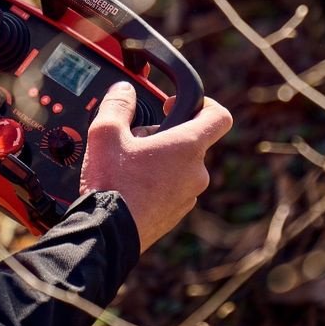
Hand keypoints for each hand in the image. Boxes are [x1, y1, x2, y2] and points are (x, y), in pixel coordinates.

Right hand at [79, 82, 231, 253]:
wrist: (109, 234)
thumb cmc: (113, 184)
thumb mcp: (106, 133)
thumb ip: (118, 104)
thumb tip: (124, 91)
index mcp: (187, 147)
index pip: (218, 116)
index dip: (202, 103)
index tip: (175, 105)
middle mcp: (196, 172)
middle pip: (189, 142)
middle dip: (163, 135)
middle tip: (134, 139)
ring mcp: (188, 196)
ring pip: (179, 167)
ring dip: (159, 160)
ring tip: (127, 165)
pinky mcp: (175, 214)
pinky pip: (172, 189)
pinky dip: (156, 182)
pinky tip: (129, 185)